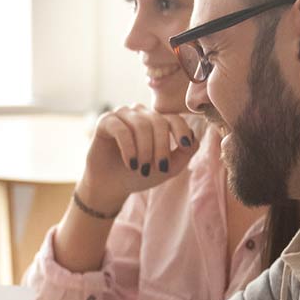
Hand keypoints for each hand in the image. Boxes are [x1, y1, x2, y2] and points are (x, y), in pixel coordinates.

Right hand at [78, 105, 197, 214]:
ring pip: (141, 125)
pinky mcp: (105, 121)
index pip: (173, 118)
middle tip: (160, 169)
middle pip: (158, 122)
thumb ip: (184, 153)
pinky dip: (128, 148)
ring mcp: (122, 115)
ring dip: (145, 150)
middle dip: (161, 147)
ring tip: (142, 169)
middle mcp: (140, 114)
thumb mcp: (167, 168)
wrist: (111, 186)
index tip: (185, 146)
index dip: (181, 130)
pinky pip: (121, 129)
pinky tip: (131, 164)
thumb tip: (194, 138)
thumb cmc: (139, 174)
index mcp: (156, 121)